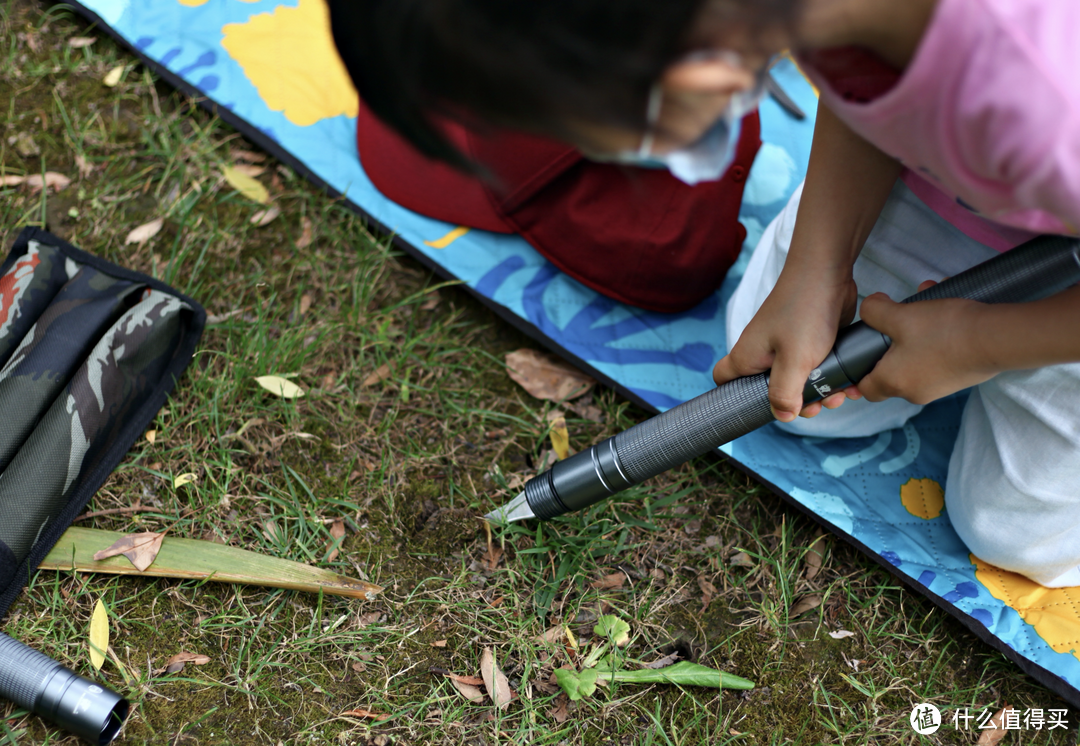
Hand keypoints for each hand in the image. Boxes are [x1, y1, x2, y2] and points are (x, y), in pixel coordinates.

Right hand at [713, 267, 860, 421]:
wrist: (826, 271)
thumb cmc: (804, 310)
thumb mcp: (795, 360)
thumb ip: (785, 392)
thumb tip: (783, 416)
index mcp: (747, 357)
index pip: (724, 382)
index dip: (734, 398)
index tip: (760, 408)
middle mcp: (762, 352)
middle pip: (769, 390)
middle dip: (796, 403)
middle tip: (816, 405)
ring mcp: (785, 345)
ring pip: (797, 380)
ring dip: (819, 391)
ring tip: (839, 393)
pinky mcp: (807, 340)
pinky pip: (814, 367)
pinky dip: (829, 376)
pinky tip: (847, 382)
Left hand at [852, 283, 998, 403]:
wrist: (997, 339)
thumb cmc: (943, 331)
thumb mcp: (900, 315)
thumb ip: (874, 311)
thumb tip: (870, 308)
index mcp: (894, 383)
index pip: (865, 389)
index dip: (857, 374)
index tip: (857, 358)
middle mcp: (915, 392)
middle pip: (891, 369)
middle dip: (891, 341)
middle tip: (894, 320)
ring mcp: (940, 386)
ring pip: (917, 356)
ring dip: (916, 330)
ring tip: (925, 301)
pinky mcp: (960, 377)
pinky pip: (939, 354)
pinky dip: (937, 333)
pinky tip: (946, 306)